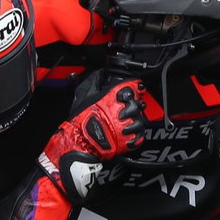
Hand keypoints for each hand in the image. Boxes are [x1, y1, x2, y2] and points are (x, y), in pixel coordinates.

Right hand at [40, 74, 161, 201]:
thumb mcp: (84, 95)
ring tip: (119, 125)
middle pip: (137, 103)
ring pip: (140, 119)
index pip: (132, 86)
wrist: (79, 145)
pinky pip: (139, 135)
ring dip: (133, 121)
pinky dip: (133, 135)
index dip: (133, 88)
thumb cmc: (79, 123)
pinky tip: (122, 133)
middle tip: (120, 112)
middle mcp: (123, 110)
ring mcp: (128, 126)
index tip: (132, 90)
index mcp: (113, 97)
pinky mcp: (131, 140)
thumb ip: (95, 82)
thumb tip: (100, 74)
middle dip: (131, 106)